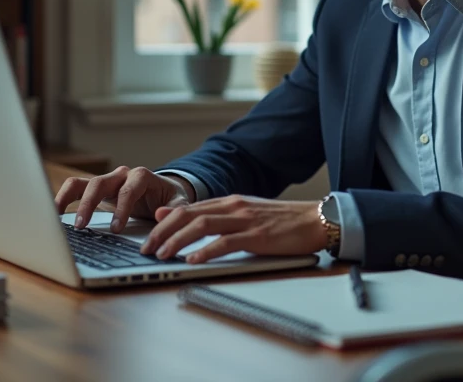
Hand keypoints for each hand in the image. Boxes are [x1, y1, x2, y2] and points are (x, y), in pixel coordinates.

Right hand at [54, 165, 193, 231]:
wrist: (164, 193)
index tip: (115, 229)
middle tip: (82, 226)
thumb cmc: (170, 200)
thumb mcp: (180, 204)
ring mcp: (107, 181)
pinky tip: (54, 215)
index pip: (128, 190)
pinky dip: (63, 199)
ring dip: (68, 199)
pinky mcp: (96, 190)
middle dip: (89, 204)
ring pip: (82, 182)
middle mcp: (121, 175)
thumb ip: (175, 210)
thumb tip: (161, 214)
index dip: (120, 208)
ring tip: (57, 219)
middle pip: (99, 183)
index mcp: (142, 176)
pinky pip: (75, 189)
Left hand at [140, 195, 326, 263]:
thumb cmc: (282, 221)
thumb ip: (214, 214)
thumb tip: (178, 216)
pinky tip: (192, 260)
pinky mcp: (257, 236)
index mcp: (230, 202)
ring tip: (162, 255)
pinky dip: (205, 251)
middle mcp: (234, 207)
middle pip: (188, 215)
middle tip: (146, 249)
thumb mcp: (245, 213)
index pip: (187, 209)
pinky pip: (226, 242)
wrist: (316, 219)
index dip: (163, 223)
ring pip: (201, 227)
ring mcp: (245, 220)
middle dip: (162, 233)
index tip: (147, 237)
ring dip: (177, 241)